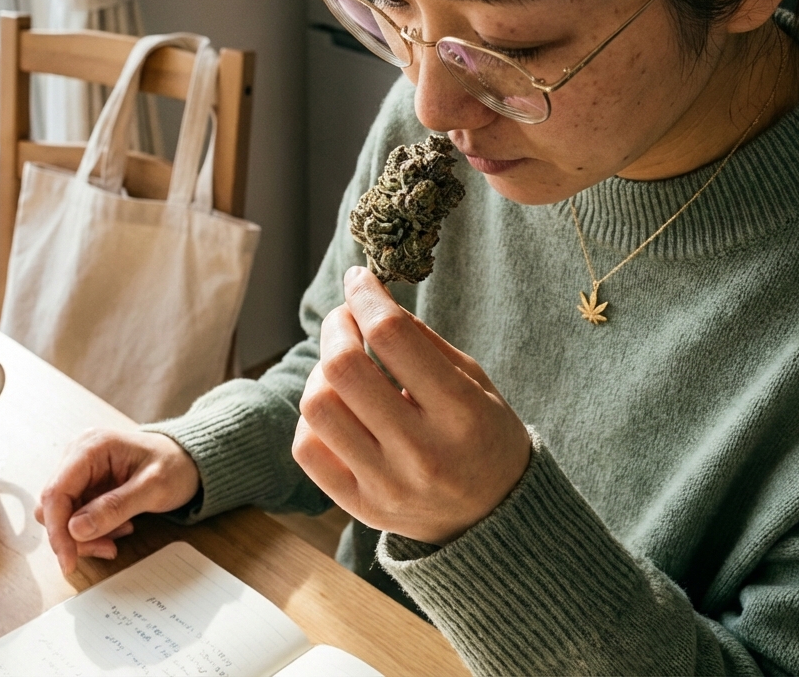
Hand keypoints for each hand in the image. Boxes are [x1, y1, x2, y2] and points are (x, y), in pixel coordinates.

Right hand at [34, 428, 199, 574]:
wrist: (189, 461)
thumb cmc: (176, 466)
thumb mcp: (153, 488)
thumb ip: (115, 508)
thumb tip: (75, 529)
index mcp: (91, 447)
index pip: (56, 492)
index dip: (57, 531)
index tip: (69, 562)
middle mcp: (78, 456)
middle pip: (55, 507)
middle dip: (76, 535)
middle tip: (109, 548)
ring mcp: (81, 472)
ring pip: (64, 516)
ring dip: (88, 535)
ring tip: (124, 531)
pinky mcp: (87, 486)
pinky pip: (78, 517)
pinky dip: (96, 529)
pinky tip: (122, 526)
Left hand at [293, 266, 531, 545]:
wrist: (492, 518)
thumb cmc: (484, 436)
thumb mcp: (474, 381)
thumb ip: (422, 341)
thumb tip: (368, 298)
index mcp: (461, 412)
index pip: (393, 337)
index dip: (366, 297)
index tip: (358, 281)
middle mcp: (422, 452)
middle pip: (344, 369)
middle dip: (336, 327)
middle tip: (345, 319)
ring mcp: (386, 485)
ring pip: (317, 407)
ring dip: (320, 372)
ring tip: (341, 367)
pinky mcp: (360, 508)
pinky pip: (307, 448)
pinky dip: (313, 417)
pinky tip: (337, 408)